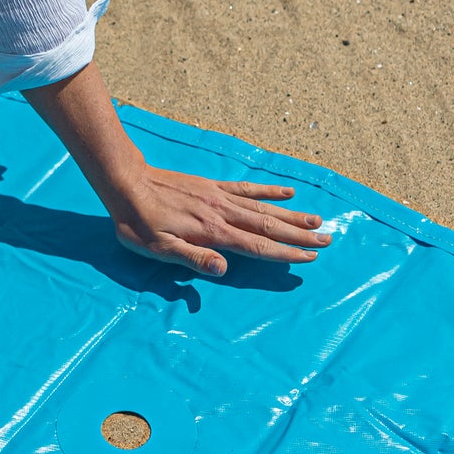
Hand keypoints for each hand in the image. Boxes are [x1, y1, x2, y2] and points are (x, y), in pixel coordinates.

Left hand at [98, 164, 331, 276]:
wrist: (126, 183)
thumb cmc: (137, 223)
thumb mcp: (158, 249)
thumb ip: (192, 259)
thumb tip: (223, 270)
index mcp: (212, 233)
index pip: (257, 247)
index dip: (284, 254)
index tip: (309, 258)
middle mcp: (222, 213)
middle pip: (269, 227)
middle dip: (299, 236)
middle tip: (327, 241)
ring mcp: (219, 197)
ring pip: (264, 208)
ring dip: (292, 216)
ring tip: (318, 221)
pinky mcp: (212, 186)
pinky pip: (247, 188)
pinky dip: (269, 191)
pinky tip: (287, 194)